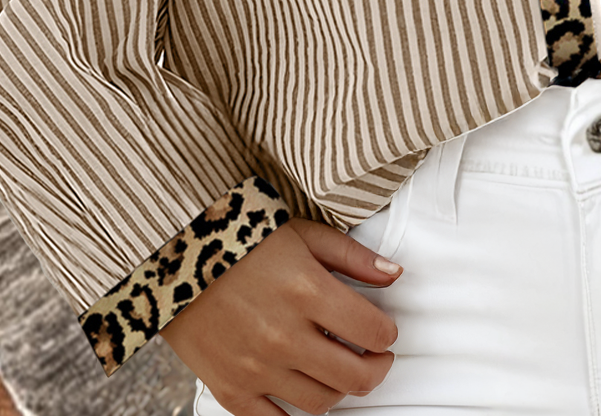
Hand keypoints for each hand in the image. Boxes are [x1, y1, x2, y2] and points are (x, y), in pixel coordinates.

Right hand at [157, 216, 401, 414]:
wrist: (175, 257)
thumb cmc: (242, 238)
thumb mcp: (303, 233)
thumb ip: (352, 257)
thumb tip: (395, 274)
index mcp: (307, 291)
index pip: (373, 331)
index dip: (388, 333)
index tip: (384, 329)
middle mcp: (285, 335)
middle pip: (354, 376)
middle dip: (377, 369)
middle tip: (377, 358)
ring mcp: (256, 368)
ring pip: (322, 402)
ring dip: (342, 389)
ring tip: (341, 368)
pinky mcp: (231, 389)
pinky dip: (297, 414)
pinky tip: (304, 390)